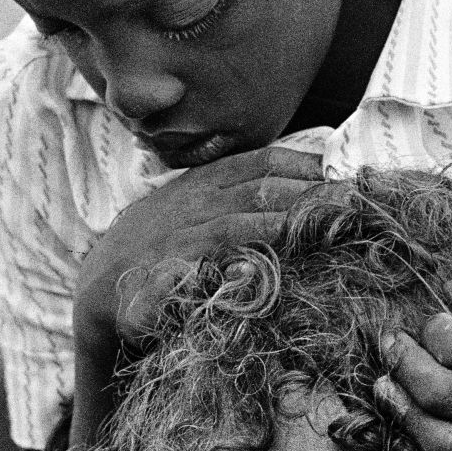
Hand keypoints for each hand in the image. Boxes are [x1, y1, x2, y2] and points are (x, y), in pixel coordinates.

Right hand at [74, 145, 322, 357]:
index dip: (303, 165)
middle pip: (258, 189)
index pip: (260, 162)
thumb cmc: (161, 246)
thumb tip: (301, 184)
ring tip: (322, 228)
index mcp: (203, 183)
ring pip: (237, 223)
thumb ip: (237, 194)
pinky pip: (202, 267)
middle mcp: (193, 204)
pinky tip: (262, 269)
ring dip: (283, 224)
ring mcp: (178, 238)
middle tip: (350, 203)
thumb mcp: (195, 209)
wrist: (101, 288)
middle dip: (307, 194)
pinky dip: (232, 264)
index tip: (340, 174)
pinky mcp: (163, 276)